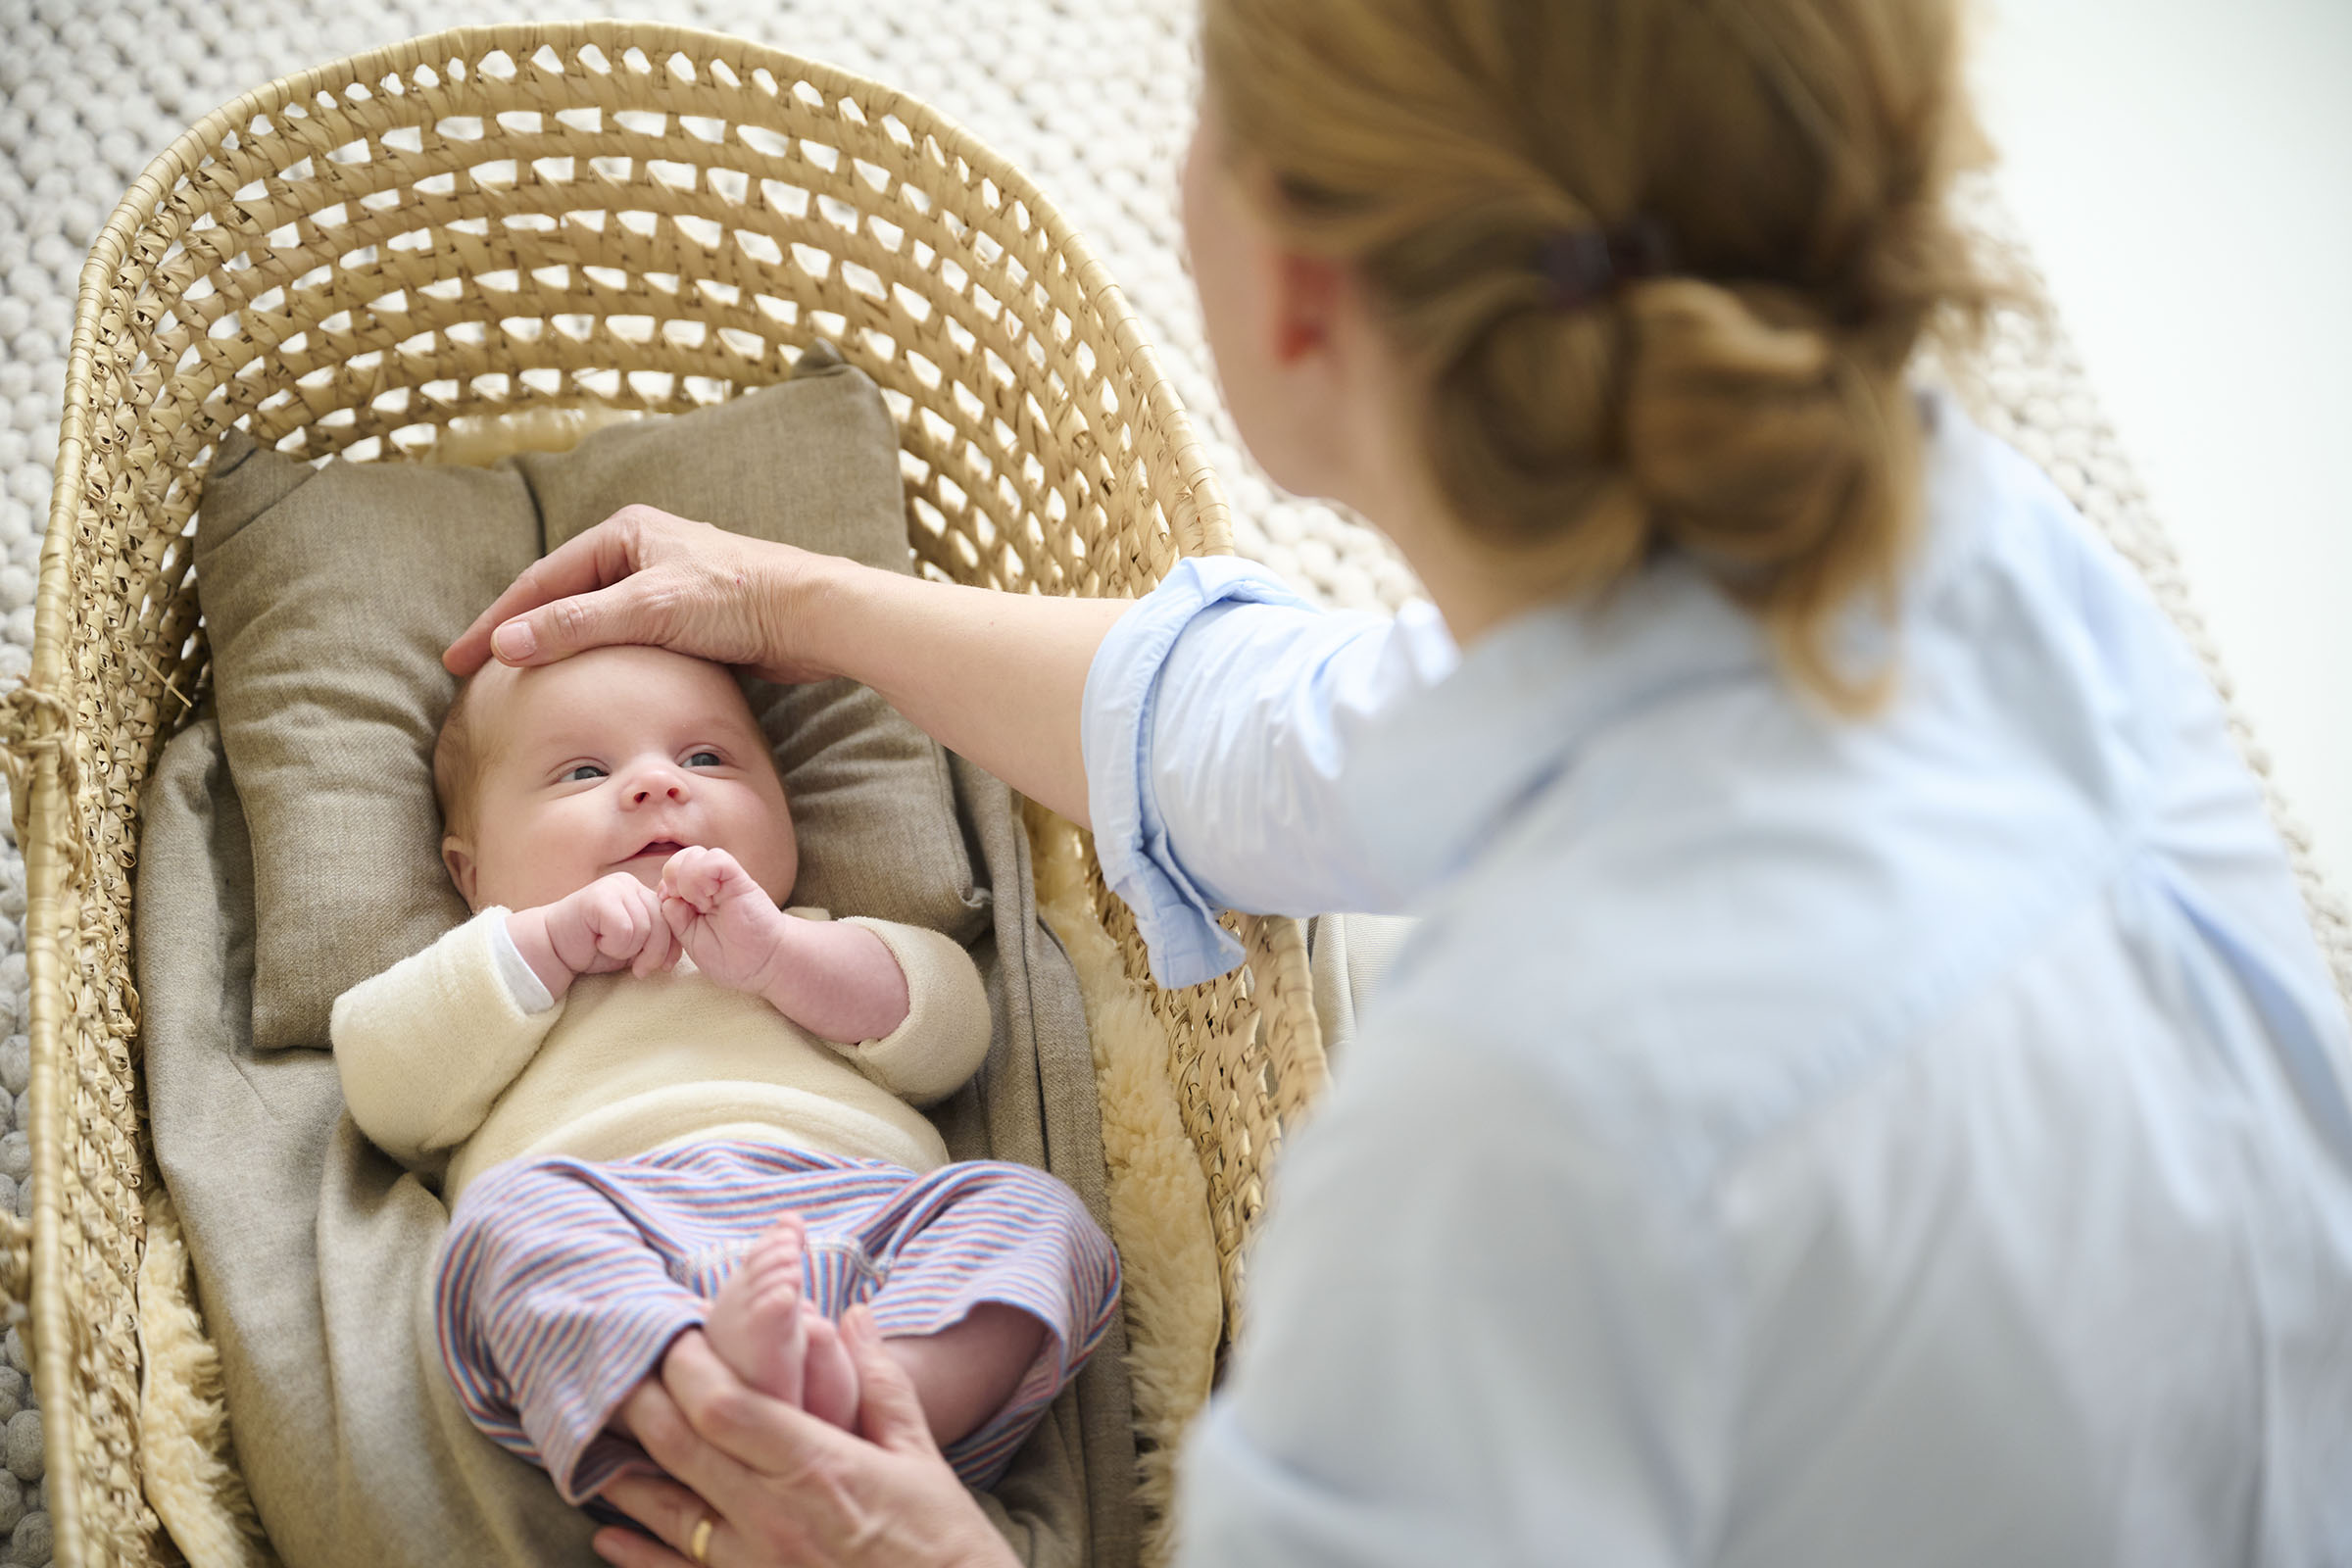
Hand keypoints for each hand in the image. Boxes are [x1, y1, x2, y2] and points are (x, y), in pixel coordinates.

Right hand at [443, 505, 845, 682]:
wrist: (811, 615)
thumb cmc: (736, 599)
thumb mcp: (647, 609)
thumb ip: (575, 624)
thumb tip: (507, 644)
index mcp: (625, 532)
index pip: (542, 579)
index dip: (498, 620)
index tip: (460, 658)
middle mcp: (641, 550)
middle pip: (563, 596)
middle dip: (521, 632)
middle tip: (477, 673)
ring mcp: (664, 584)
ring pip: (594, 620)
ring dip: (558, 647)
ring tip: (520, 683)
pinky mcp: (688, 618)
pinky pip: (626, 640)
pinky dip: (598, 661)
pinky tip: (582, 687)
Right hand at [538, 873, 680, 986]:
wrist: (554, 950)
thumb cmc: (596, 949)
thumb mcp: (637, 946)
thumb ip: (658, 938)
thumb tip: (683, 946)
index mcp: (643, 893)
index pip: (674, 918)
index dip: (672, 945)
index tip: (662, 966)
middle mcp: (631, 885)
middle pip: (664, 923)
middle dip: (654, 953)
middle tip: (637, 968)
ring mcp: (614, 887)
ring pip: (645, 928)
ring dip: (628, 950)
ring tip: (608, 947)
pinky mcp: (599, 897)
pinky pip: (624, 930)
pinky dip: (614, 945)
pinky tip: (598, 941)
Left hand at [593, 1312, 1015, 1567]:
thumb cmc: (945, 1541)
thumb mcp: (920, 1454)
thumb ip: (880, 1381)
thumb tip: (853, 1316)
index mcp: (818, 1467)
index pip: (726, 1406)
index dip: (688, 1368)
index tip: (676, 1336)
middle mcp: (774, 1516)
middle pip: (682, 1448)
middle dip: (644, 1404)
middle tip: (619, 1370)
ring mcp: (756, 1565)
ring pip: (668, 1512)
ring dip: (627, 1472)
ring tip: (596, 1440)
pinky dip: (637, 1554)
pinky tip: (608, 1535)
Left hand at [658, 846, 794, 995]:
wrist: (763, 966)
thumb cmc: (731, 958)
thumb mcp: (691, 941)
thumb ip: (675, 919)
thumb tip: (666, 898)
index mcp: (696, 898)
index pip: (671, 873)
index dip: (663, 887)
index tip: (669, 908)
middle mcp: (710, 885)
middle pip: (679, 859)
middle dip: (671, 879)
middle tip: (685, 904)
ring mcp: (725, 881)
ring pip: (695, 854)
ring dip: (687, 878)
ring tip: (700, 903)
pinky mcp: (740, 880)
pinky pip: (717, 859)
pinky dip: (704, 874)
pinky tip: (708, 896)